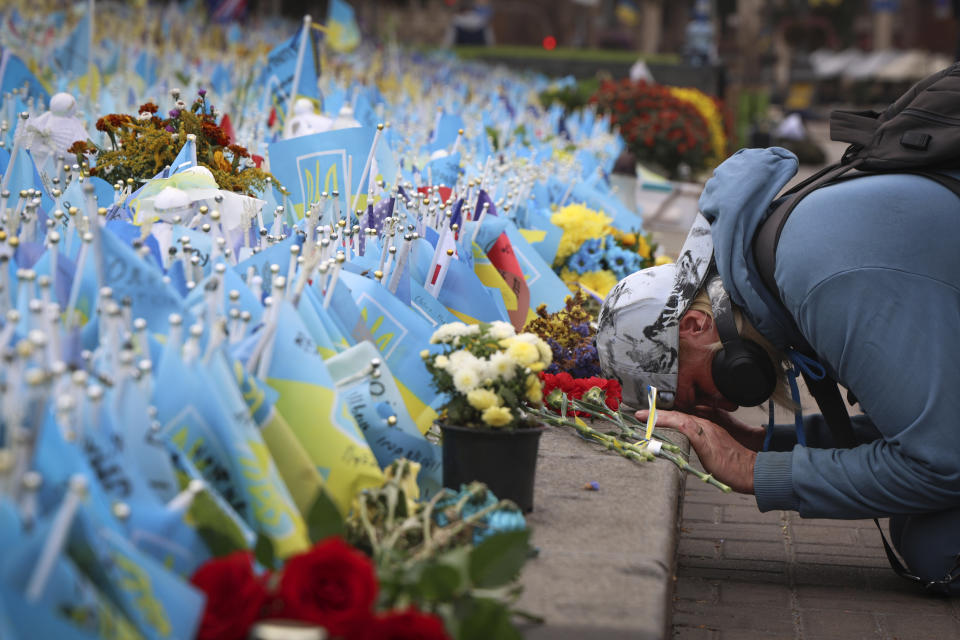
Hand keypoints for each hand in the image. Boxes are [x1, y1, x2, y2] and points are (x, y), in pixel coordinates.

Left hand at [636, 409, 756, 493]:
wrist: (753, 471)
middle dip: (655, 411)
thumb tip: (683, 449)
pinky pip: (682, 425)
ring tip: (639, 415)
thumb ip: (701, 445)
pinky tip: (653, 421)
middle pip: (676, 413)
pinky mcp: (705, 438)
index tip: (646, 413)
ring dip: (656, 415)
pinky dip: (666, 421)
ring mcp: (705, 429)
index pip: (680, 416)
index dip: (663, 414)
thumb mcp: (715, 451)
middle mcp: (705, 423)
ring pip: (676, 416)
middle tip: (637, 412)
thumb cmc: (735, 464)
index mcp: (706, 425)